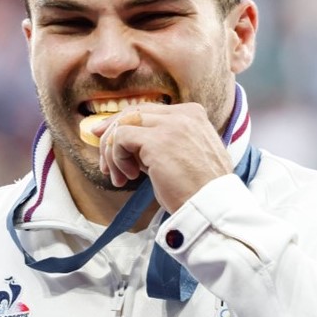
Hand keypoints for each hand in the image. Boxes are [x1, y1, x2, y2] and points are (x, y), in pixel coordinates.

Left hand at [93, 102, 232, 210]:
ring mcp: (171, 125)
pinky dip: (117, 158)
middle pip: (134, 112)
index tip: (110, 140)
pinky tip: (129, 176)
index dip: (126, 124)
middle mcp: (184, 114)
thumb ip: (164, 142)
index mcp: (193, 115)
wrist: (211, 206)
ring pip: (123, 124)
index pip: (150, 111)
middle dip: (111, 133)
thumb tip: (130, 143)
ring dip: (113, 152)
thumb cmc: (199, 189)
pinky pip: (120, 138)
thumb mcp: (187, 155)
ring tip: (120, 176)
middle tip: (105, 160)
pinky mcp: (156, 141)